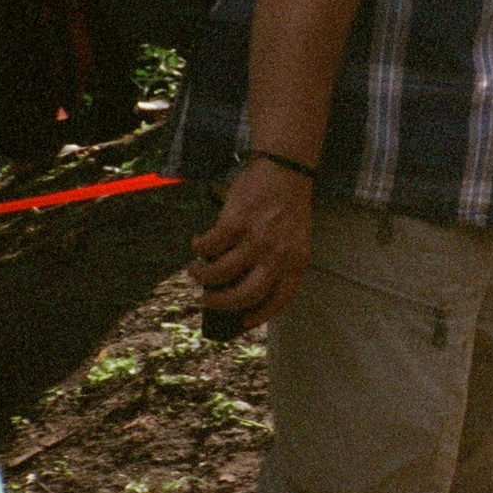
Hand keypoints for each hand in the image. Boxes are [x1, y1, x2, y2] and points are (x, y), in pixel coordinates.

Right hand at [188, 159, 315, 326]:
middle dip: (222, 304)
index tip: (244, 322)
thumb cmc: (287, 207)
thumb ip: (277, 262)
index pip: (281, 299)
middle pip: (246, 294)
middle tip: (207, 301)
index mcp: (297, 261)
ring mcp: (257, 239)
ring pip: (221, 273)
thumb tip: (240, 288)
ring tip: (195, 272)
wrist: (285, 170)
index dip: (261, 314)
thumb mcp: (293, 239)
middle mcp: (278, 254)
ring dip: (201, 276)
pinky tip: (197, 243)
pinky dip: (198, 247)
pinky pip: (209, 246)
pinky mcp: (236, 223)